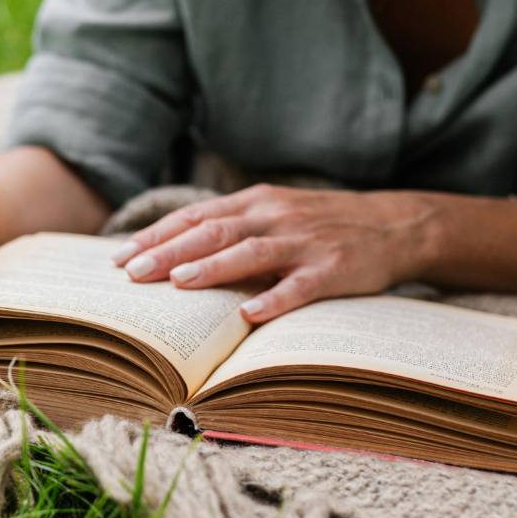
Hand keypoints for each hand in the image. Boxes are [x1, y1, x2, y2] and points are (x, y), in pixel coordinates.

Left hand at [111, 184, 438, 322]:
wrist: (397, 224)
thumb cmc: (321, 226)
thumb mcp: (274, 215)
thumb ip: (230, 229)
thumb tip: (171, 255)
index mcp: (257, 202)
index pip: (196, 216)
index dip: (156, 236)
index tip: (120, 256)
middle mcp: (276, 216)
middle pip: (214, 232)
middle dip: (169, 252)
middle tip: (132, 273)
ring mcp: (306, 242)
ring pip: (251, 252)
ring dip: (212, 268)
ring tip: (177, 282)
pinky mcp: (335, 268)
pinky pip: (301, 286)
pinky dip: (275, 299)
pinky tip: (249, 314)